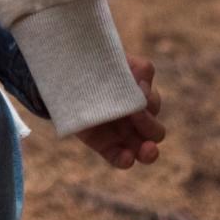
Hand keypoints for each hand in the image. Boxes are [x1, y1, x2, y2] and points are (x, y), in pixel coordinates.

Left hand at [76, 55, 164, 169]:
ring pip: (146, 148)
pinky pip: (120, 158)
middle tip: (134, 114)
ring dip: (149, 150)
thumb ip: (134, 67)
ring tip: (146, 148)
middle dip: (149, 124)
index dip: (148, 99)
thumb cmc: (93, 65)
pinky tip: (127, 157)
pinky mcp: (106, 145)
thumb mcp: (112, 59)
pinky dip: (126, 160)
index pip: (152, 102)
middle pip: (156, 129)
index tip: (138, 90)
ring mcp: (122, 133)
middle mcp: (135, 116)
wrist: (64, 78)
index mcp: (138, 95)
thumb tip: (142, 83)